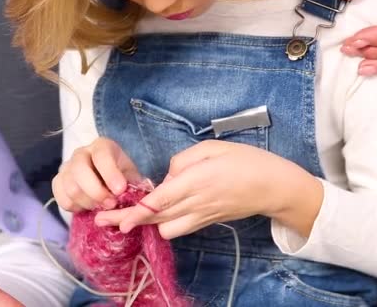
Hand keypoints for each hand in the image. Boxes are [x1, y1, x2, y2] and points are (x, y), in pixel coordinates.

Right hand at [52, 137, 141, 211]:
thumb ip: (132, 183)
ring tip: (101, 207)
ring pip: (71, 188)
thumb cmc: (121, 177)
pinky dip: (75, 207)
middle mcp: (81, 153)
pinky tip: (87, 207)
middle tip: (111, 204)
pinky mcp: (57, 182)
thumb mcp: (131, 175)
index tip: (120, 190)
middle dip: (97, 192)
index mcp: (101, 146)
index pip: (101, 155)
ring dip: (88, 203)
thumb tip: (130, 194)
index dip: (110, 173)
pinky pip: (61, 198)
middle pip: (80, 170)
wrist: (106, 181)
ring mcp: (66, 167)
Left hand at [95, 140, 322, 239]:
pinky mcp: (207, 222)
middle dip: (129, 220)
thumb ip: (184, 160)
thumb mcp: (213, 148)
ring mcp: (202, 216)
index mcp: (196, 181)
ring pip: (166, 228)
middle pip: (156, 218)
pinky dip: (166, 223)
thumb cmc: (245, 160)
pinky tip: (158, 215)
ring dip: (149, 222)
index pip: (160, 201)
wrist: (273, 186)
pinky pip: (180, 228)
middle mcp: (195, 203)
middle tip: (104, 220)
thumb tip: (168, 176)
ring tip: (131, 214)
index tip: (117, 219)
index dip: (136, 211)